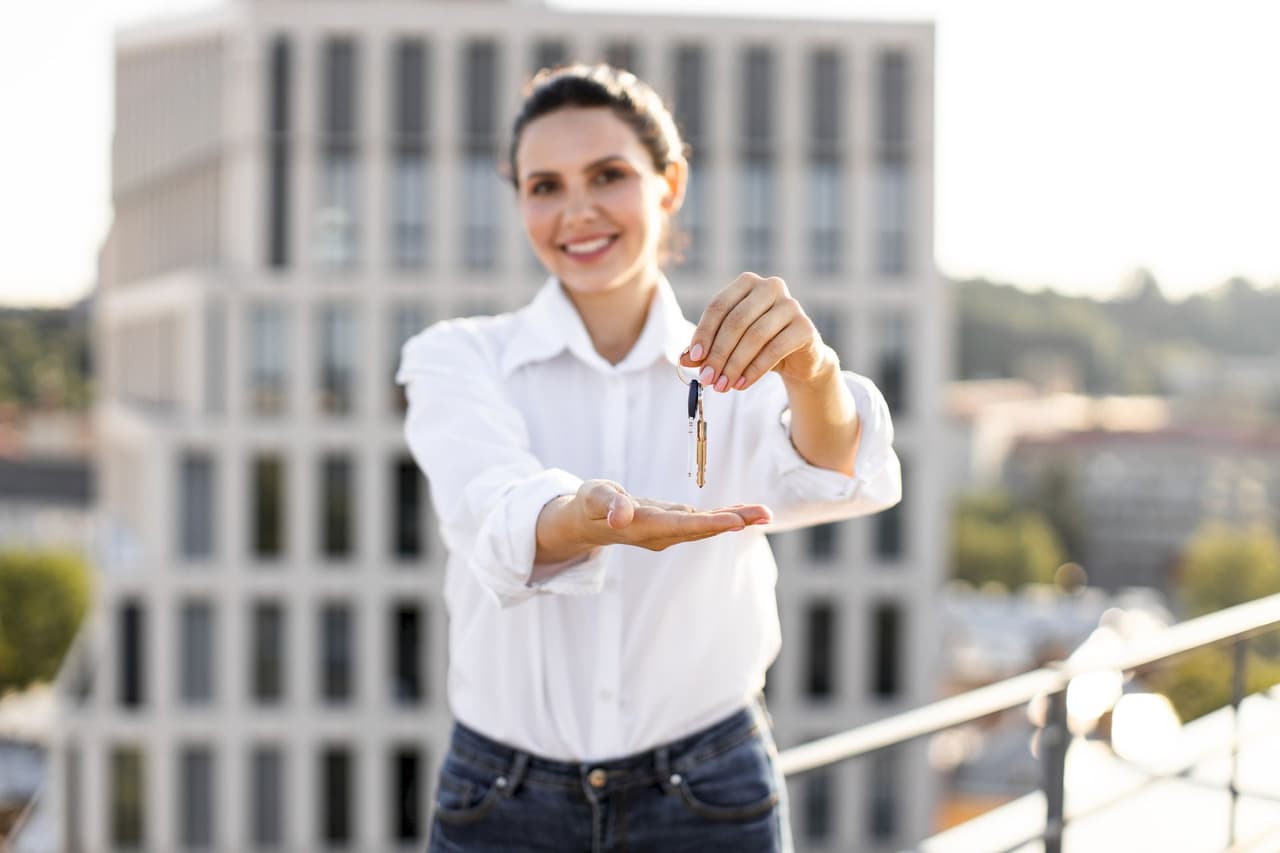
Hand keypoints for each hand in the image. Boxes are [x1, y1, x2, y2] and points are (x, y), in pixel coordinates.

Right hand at [571, 480, 771, 551]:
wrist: (588, 521)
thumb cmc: (589, 504)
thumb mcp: (594, 497)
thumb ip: (609, 504)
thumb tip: (621, 517)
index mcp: (644, 526)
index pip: (682, 525)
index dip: (709, 524)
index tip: (736, 523)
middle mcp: (662, 534)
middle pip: (703, 528)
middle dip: (735, 521)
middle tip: (765, 514)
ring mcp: (669, 532)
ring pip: (707, 526)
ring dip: (737, 519)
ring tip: (765, 513)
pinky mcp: (673, 525)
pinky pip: (704, 522)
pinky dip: (725, 516)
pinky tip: (744, 513)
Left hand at [679, 273, 833, 391]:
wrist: (798, 359)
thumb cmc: (759, 345)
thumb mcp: (730, 345)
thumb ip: (707, 349)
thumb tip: (683, 360)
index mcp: (747, 282)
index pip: (719, 306)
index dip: (704, 333)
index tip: (694, 358)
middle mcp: (770, 287)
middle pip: (736, 321)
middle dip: (718, 353)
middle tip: (707, 378)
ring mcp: (791, 305)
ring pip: (755, 336)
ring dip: (734, 365)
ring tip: (722, 385)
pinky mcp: (805, 327)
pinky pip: (775, 350)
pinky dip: (754, 370)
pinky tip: (741, 384)